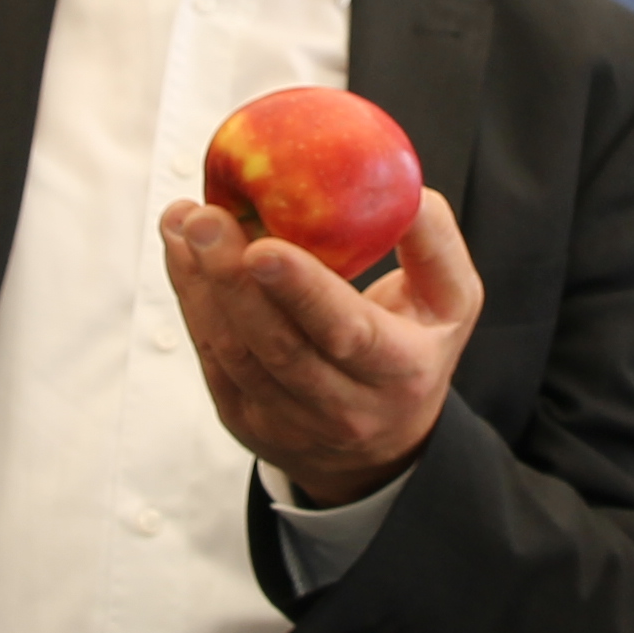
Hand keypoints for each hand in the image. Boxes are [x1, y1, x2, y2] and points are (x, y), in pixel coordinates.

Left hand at [158, 185, 480, 507]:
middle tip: (204, 217)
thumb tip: (401, 189)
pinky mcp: (245, 420)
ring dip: (200, 285)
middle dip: (232, 279)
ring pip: (233, 354)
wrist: (381, 444)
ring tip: (181, 223)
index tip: (262, 246)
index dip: (302, 292)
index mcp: (401, 370)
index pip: (347, 333)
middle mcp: (345, 407)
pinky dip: (190, 302)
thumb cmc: (415, 346)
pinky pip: (211, 359)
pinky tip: (181, 254)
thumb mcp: (452, 299)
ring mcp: (290, 422)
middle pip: (277, 347)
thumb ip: (433, 241)